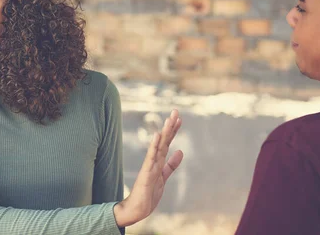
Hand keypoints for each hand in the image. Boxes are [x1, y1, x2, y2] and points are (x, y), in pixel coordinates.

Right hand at [113, 109, 183, 226]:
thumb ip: (172, 164)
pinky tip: (157, 136)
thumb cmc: (149, 193)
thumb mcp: (164, 177)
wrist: (138, 209)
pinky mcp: (146, 173)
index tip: (178, 118)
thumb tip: (181, 151)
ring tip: (169, 119)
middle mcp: (154, 161)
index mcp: (159, 161)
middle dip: (170, 126)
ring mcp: (150, 166)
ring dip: (164, 132)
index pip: (167, 142)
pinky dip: (154, 146)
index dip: (173, 130)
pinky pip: (151, 158)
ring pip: (159, 146)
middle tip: (175, 111)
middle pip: (164, 141)